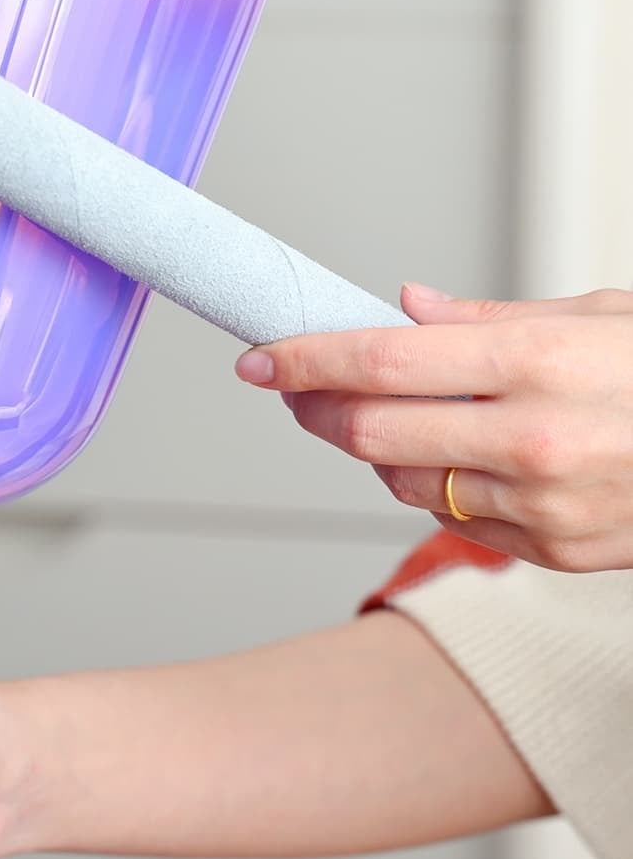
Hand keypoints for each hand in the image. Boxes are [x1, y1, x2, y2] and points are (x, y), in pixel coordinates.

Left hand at [235, 285, 632, 571]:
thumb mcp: (598, 315)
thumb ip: (488, 320)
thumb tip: (405, 307)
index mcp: (538, 362)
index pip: (381, 360)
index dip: (305, 359)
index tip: (259, 357)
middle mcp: (533, 438)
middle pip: (370, 432)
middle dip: (317, 408)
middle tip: (296, 387)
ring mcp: (541, 504)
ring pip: (399, 483)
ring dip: (371, 450)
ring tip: (383, 414)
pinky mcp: (551, 551)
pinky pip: (451, 519)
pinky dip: (429, 487)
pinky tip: (450, 456)